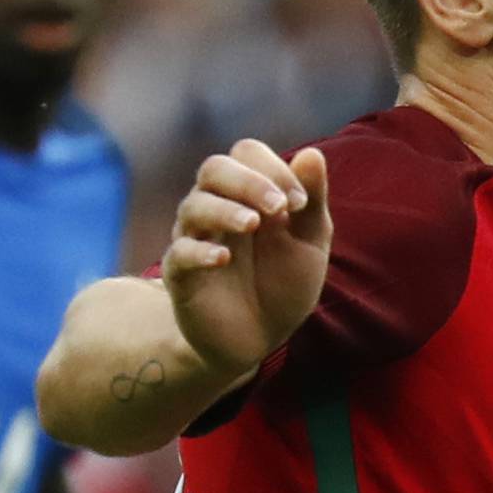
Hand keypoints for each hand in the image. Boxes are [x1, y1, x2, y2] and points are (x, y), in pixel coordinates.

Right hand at [162, 140, 330, 382]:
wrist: (259, 338)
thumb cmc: (282, 284)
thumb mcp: (309, 243)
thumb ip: (312, 202)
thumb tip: (313, 153)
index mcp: (246, 194)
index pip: (247, 154)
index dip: (273, 169)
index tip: (300, 203)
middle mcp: (215, 209)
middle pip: (214, 169)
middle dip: (248, 182)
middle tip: (279, 208)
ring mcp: (194, 240)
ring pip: (193, 206)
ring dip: (225, 210)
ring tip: (253, 225)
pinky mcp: (180, 276)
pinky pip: (179, 254)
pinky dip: (199, 252)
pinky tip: (223, 259)